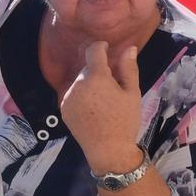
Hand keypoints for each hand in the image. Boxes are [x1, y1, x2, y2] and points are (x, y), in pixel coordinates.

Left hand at [61, 40, 143, 172]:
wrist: (108, 150)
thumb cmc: (124, 121)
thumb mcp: (132, 93)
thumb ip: (128, 68)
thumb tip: (129, 47)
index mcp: (96, 77)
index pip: (93, 50)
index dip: (100, 46)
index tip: (106, 48)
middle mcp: (78, 84)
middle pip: (87, 68)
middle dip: (98, 71)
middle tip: (112, 86)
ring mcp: (68, 97)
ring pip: (80, 81)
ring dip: (89, 84)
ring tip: (103, 102)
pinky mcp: (63, 108)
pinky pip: (73, 94)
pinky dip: (81, 96)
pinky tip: (93, 109)